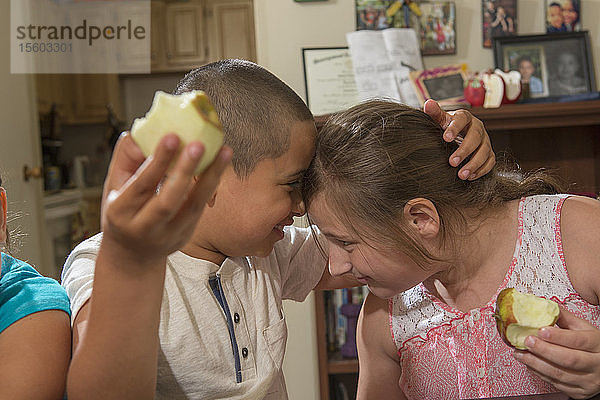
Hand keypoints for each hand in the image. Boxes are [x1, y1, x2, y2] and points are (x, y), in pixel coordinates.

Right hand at [101, 133, 231, 265]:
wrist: (131, 254)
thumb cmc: (122, 211)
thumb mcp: (113, 186)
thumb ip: (126, 158)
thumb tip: (143, 131)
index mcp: (120, 213)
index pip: (141, 185)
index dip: (157, 161)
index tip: (173, 136)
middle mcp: (144, 228)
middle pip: (168, 201)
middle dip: (184, 171)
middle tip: (199, 144)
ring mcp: (168, 235)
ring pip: (193, 206)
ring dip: (210, 177)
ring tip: (224, 152)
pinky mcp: (186, 235)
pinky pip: (200, 207)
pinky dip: (210, 185)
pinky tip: (220, 165)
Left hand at [423, 99, 495, 179]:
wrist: (457, 136)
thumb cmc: (447, 128)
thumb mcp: (440, 120)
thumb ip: (435, 114)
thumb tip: (428, 103)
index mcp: (465, 117)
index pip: (462, 119)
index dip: (455, 128)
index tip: (445, 138)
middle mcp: (477, 128)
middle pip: (475, 137)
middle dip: (464, 150)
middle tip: (452, 162)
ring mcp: (485, 140)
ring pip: (485, 151)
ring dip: (474, 164)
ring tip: (461, 175)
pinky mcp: (489, 152)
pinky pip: (490, 161)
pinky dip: (482, 170)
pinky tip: (471, 177)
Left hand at [513, 306, 599, 398]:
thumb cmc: (593, 345)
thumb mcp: (584, 328)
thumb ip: (565, 318)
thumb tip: (544, 305)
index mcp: (597, 345)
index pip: (578, 341)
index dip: (558, 336)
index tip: (541, 330)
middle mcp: (596, 364)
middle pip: (568, 359)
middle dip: (544, 350)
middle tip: (527, 341)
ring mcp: (589, 381)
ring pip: (560, 374)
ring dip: (535, 364)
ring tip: (519, 353)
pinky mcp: (581, 392)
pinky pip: (557, 384)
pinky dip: (540, 373)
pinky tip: (530, 364)